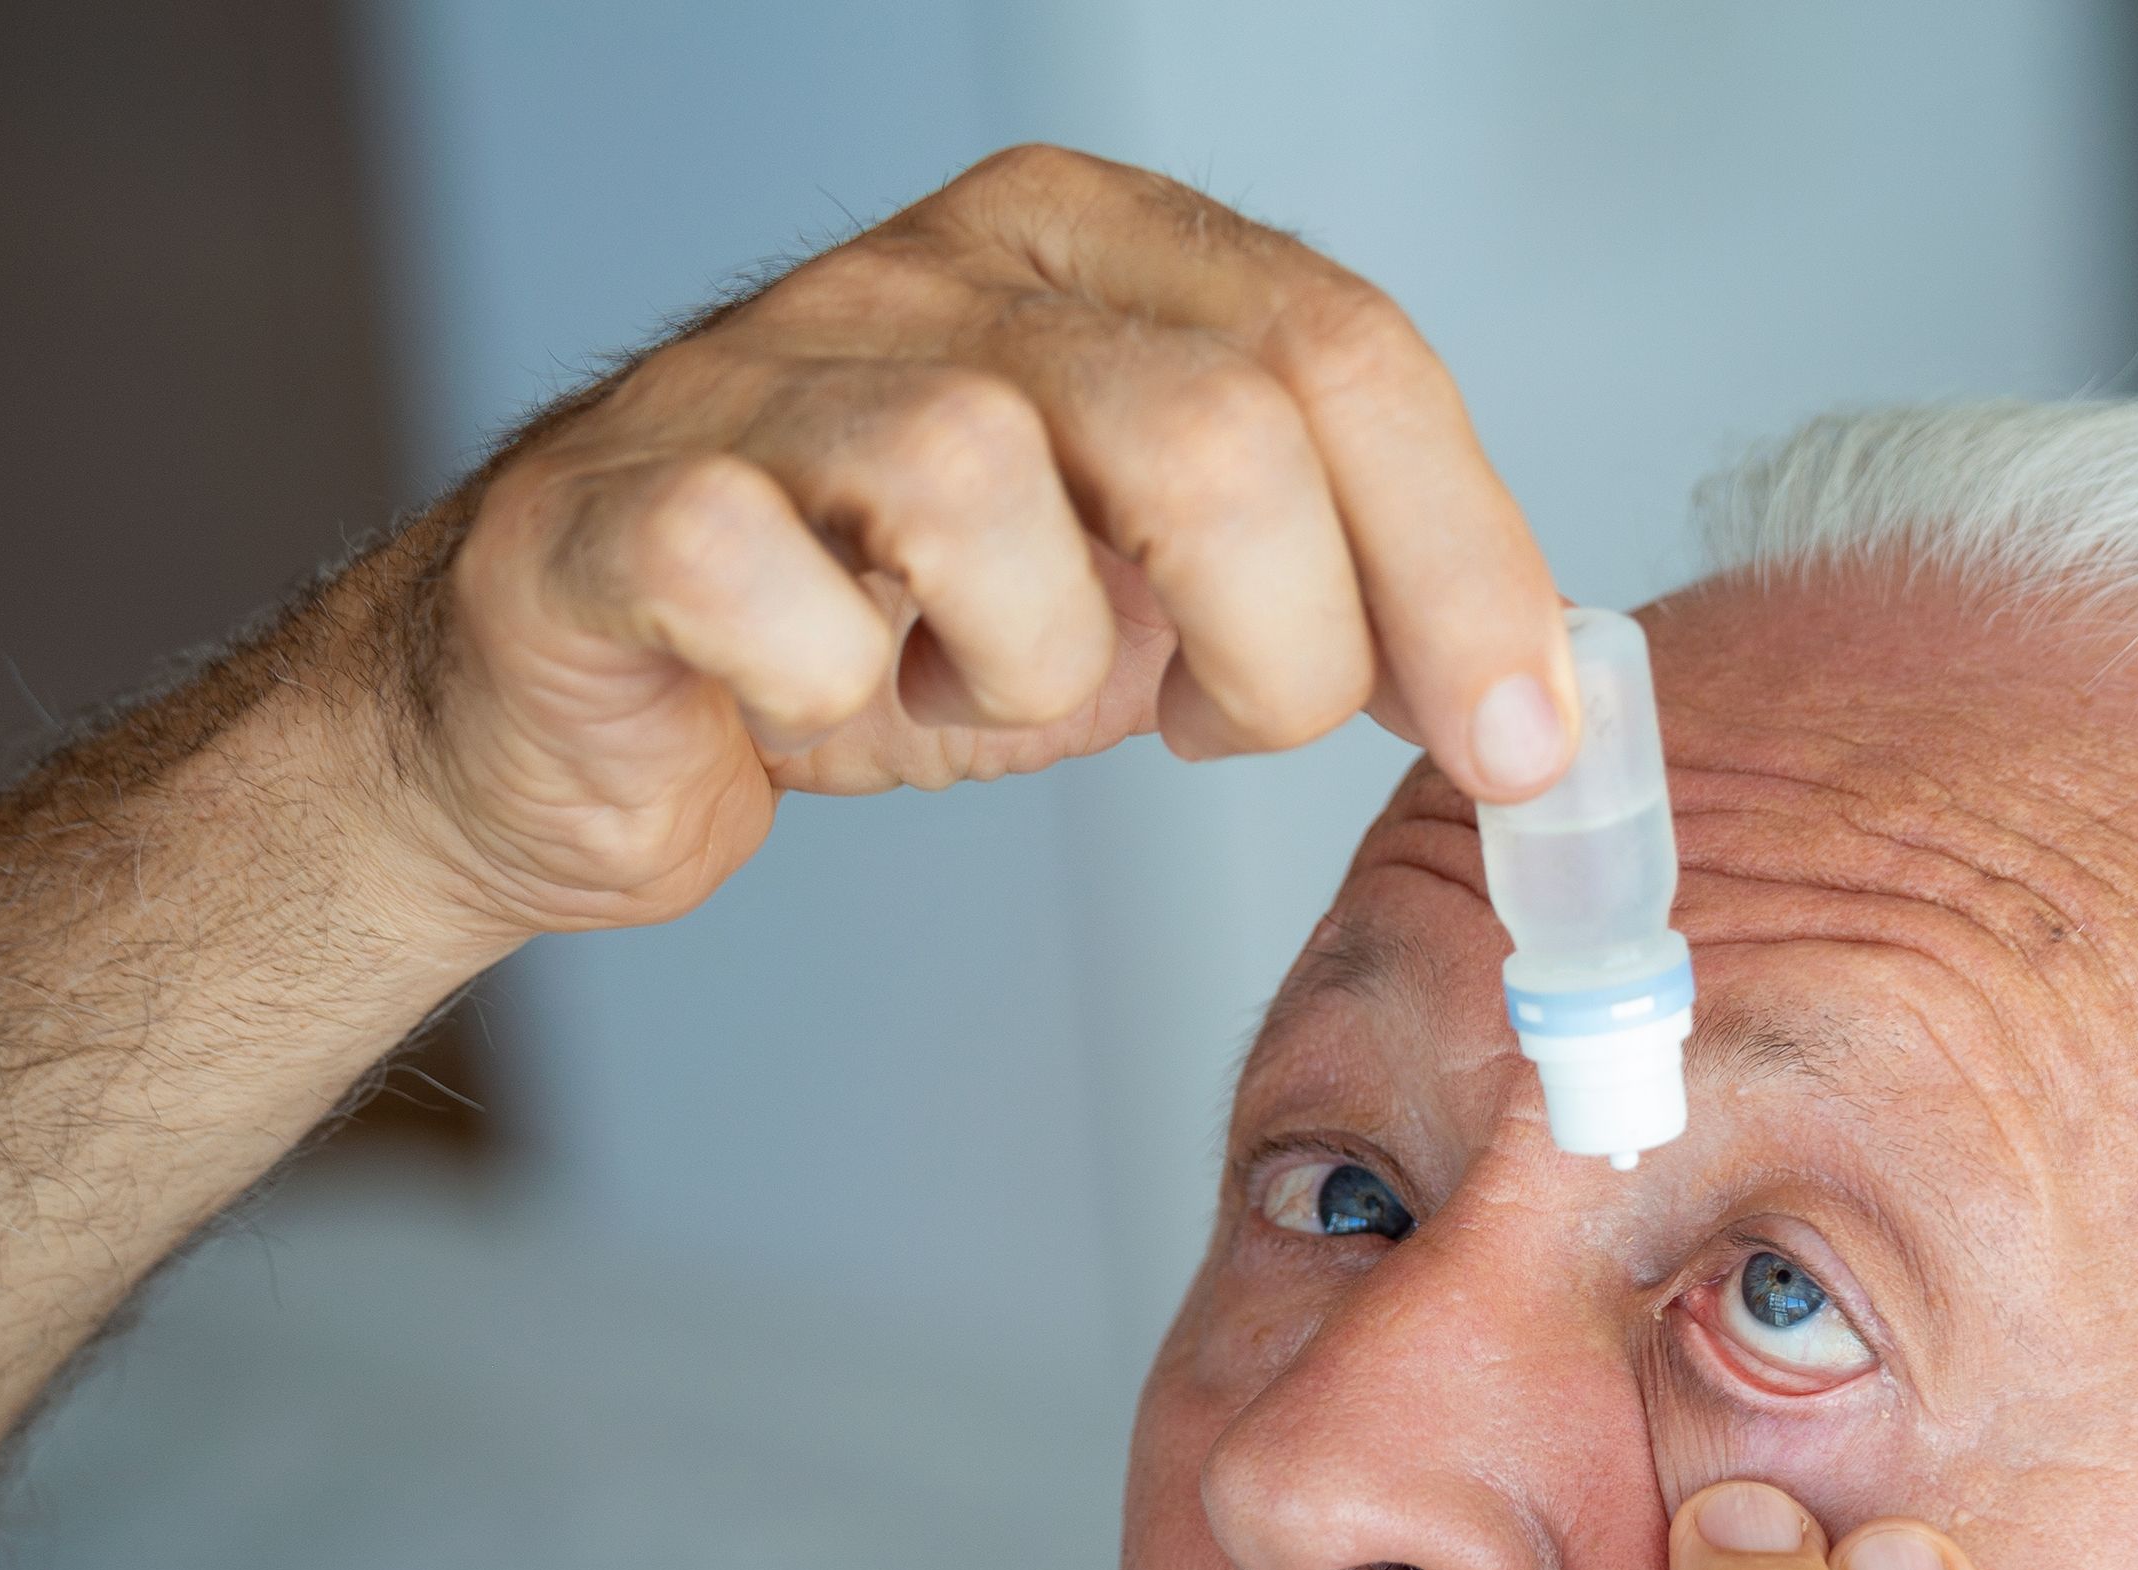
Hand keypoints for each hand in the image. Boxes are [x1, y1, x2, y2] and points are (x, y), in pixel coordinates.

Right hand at [388, 144, 1571, 940]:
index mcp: (1098, 255)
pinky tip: (821, 696)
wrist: (591, 709)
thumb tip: (1546, 685)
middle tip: (1224, 726)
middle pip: (1220, 426)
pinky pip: (778, 592)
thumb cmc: (887, 631)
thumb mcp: (1159, 594)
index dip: (1462, 566)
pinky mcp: (622, 504)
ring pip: (997, 495)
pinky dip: (833, 691)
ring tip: (975, 686)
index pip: (1349, 354)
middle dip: (1283, 643)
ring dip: (1035, 668)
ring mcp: (769, 373)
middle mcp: (943, 273)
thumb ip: (1341, 588)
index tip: (1521, 745)